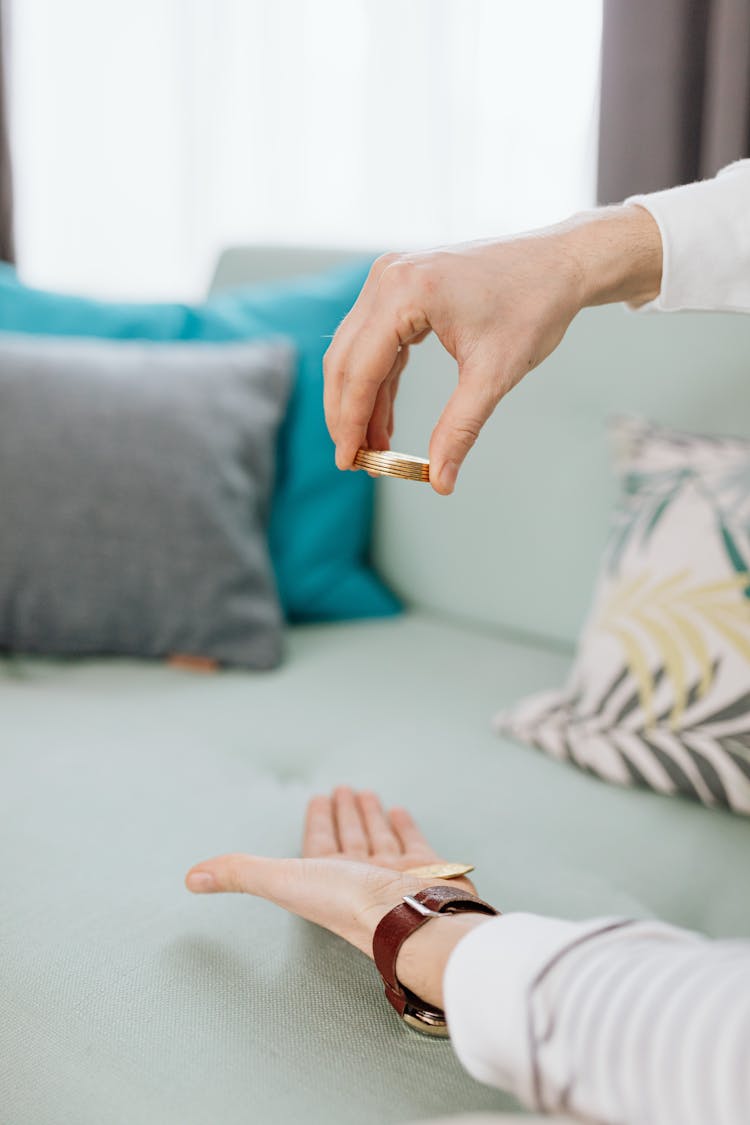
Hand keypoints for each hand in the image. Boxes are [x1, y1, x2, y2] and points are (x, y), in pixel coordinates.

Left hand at [185, 787, 491, 1008]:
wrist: (410, 916)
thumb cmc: (348, 903)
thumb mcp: (284, 880)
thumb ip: (240, 873)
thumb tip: (189, 877)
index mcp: (326, 879)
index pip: (318, 843)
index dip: (317, 821)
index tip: (317, 798)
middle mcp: (359, 876)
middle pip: (348, 838)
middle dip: (343, 814)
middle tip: (342, 789)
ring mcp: (392, 872)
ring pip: (377, 837)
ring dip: (369, 816)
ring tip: (366, 794)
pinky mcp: (425, 867)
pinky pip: (411, 841)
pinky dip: (402, 825)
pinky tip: (397, 810)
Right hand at [323, 206, 661, 494]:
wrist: (559, 265)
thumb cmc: (533, 308)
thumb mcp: (493, 375)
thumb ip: (460, 429)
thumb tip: (440, 481)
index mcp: (405, 292)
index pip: (361, 370)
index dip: (351, 422)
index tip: (349, 463)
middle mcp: (388, 278)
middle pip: (345, 360)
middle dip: (348, 416)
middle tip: (358, 462)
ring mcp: (391, 278)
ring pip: (355, 353)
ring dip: (361, 402)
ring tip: (374, 448)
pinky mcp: (401, 287)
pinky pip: (376, 342)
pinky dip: (379, 382)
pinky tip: (386, 420)